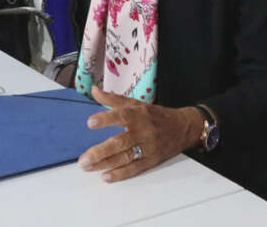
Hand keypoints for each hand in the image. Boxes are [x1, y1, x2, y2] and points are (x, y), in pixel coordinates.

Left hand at [78, 86, 202, 182]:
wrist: (183, 128)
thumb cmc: (156, 116)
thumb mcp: (136, 104)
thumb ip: (113, 99)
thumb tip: (94, 91)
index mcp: (139, 114)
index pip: (121, 116)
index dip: (106, 119)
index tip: (90, 123)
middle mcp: (143, 131)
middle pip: (120, 142)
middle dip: (100, 151)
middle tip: (83, 159)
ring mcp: (148, 147)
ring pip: (125, 157)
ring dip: (105, 164)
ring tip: (88, 167)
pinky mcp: (152, 160)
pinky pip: (135, 168)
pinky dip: (120, 173)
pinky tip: (106, 176)